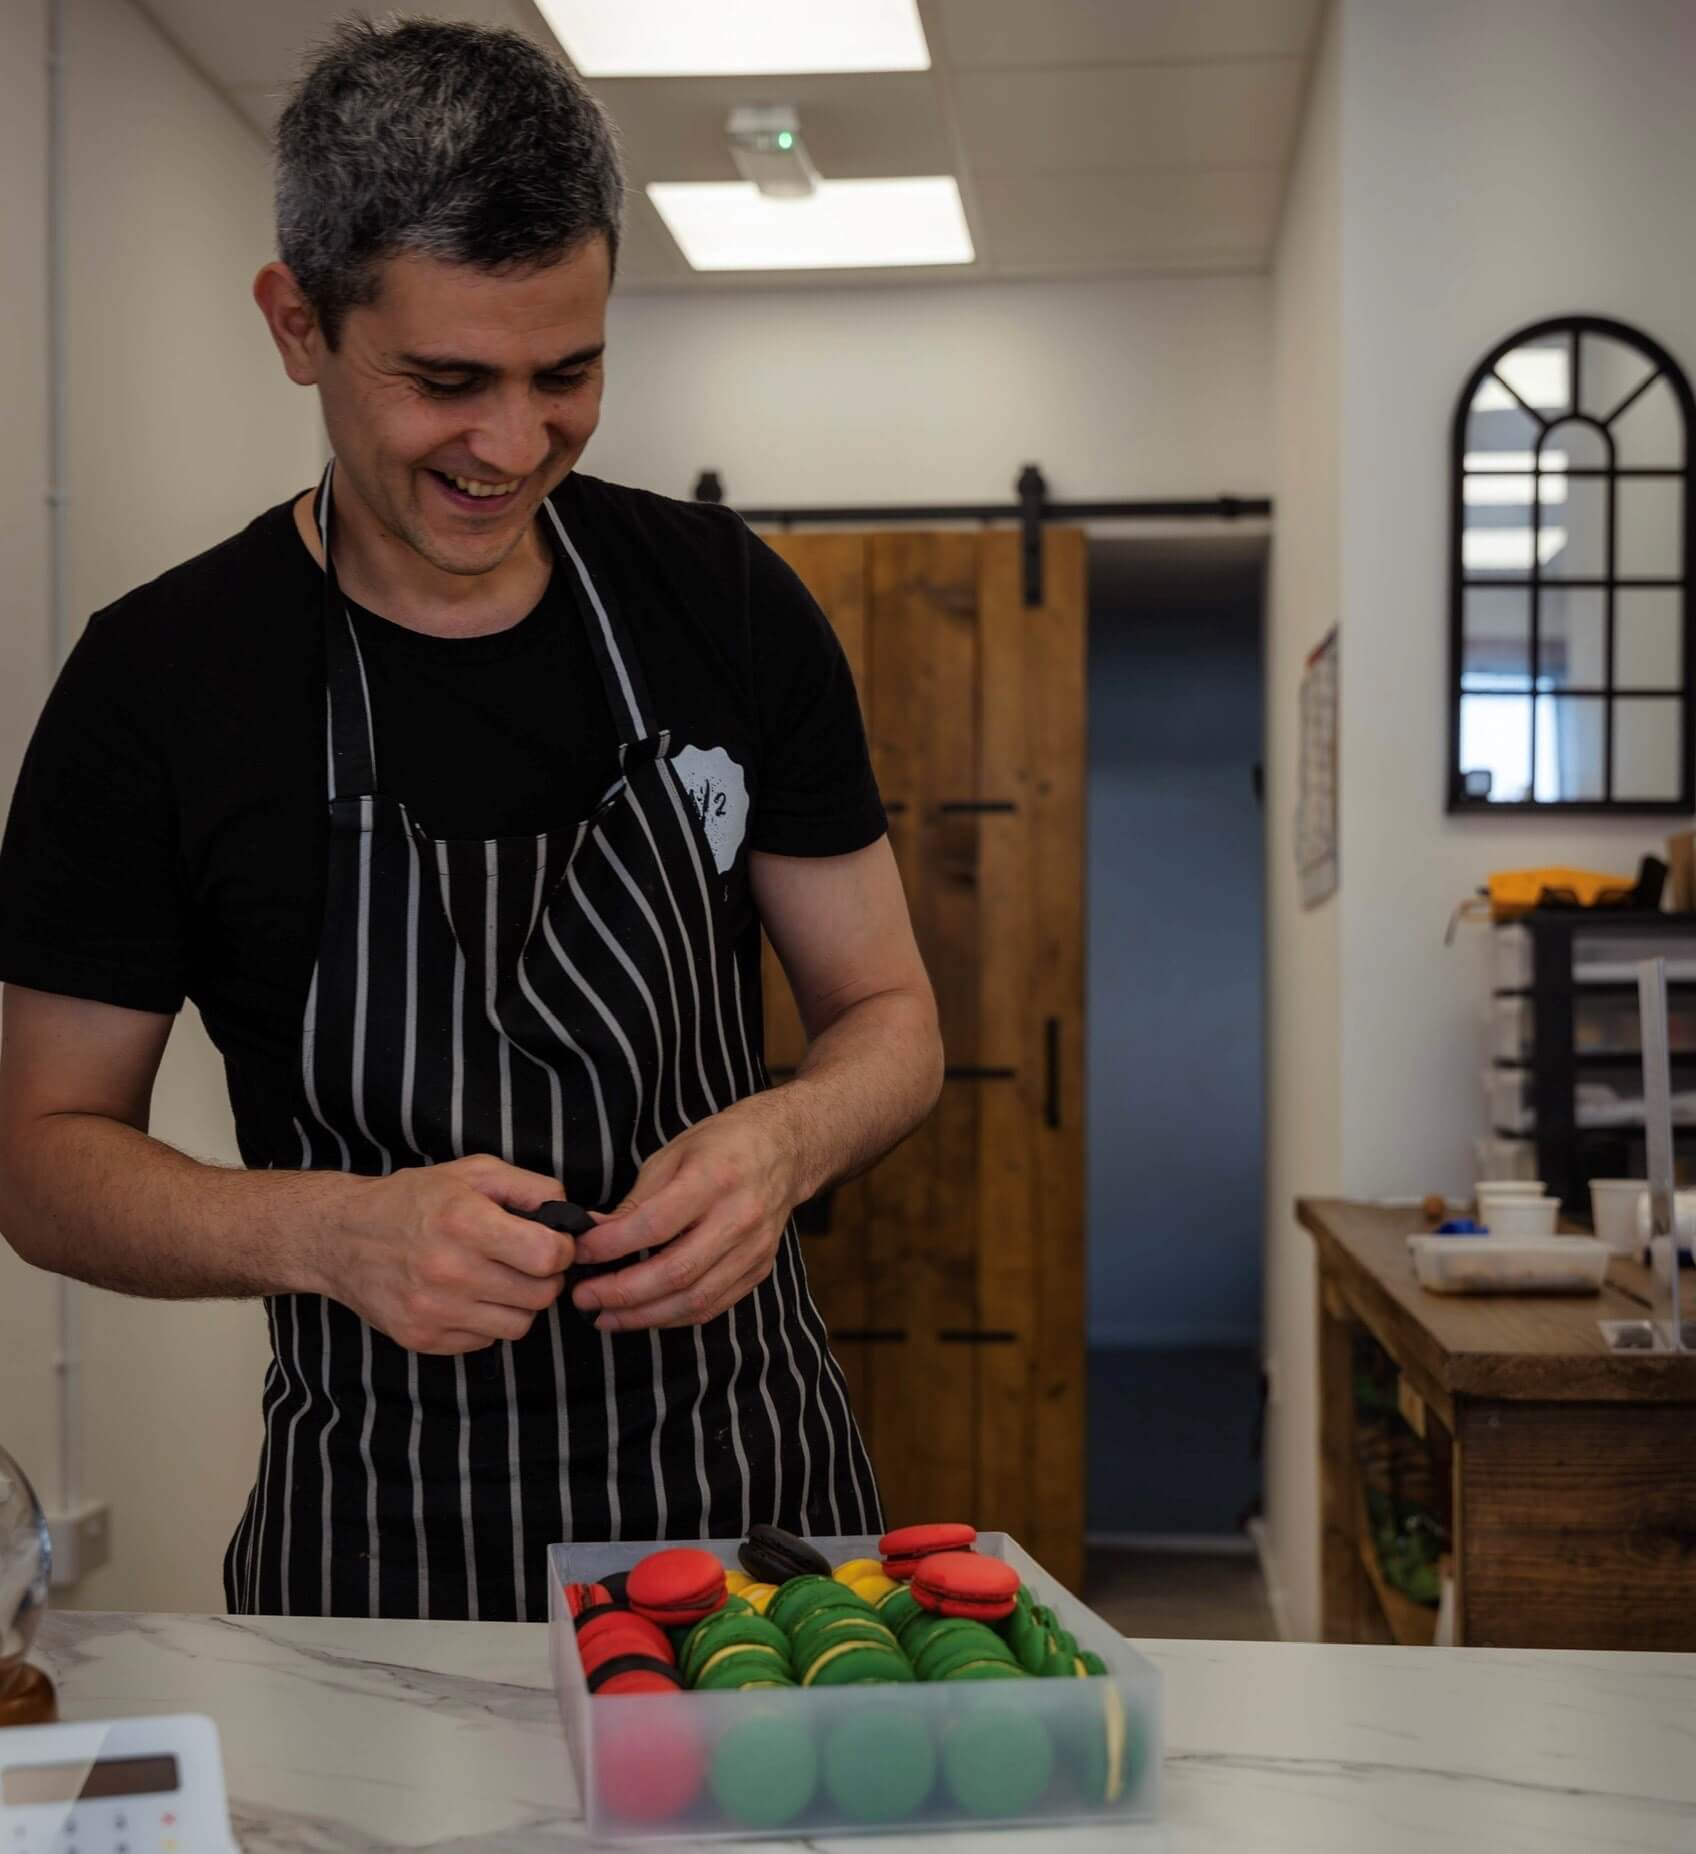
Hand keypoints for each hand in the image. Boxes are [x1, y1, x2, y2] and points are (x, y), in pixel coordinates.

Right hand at [321, 1155, 573, 1354]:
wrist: (342, 1236)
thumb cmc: (414, 1199)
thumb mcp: (474, 1173)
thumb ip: (531, 1188)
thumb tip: (573, 1217)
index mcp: (465, 1223)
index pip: (547, 1256)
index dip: (561, 1248)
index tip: (551, 1242)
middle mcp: (449, 1271)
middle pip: (540, 1295)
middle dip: (545, 1277)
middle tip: (527, 1261)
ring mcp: (433, 1311)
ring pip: (519, 1325)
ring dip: (519, 1303)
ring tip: (498, 1278)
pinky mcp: (422, 1338)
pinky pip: (486, 1341)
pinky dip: (488, 1321)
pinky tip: (469, 1296)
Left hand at [570, 1102, 801, 1330]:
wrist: (786, 1148)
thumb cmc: (723, 1144)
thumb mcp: (673, 1154)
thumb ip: (635, 1200)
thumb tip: (593, 1235)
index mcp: (714, 1178)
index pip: (655, 1224)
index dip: (611, 1246)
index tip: (579, 1254)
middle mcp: (739, 1217)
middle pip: (676, 1272)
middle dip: (622, 1292)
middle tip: (583, 1297)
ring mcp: (754, 1249)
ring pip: (695, 1299)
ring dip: (643, 1316)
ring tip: (605, 1317)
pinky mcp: (759, 1269)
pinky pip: (713, 1306)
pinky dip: (674, 1316)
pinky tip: (644, 1315)